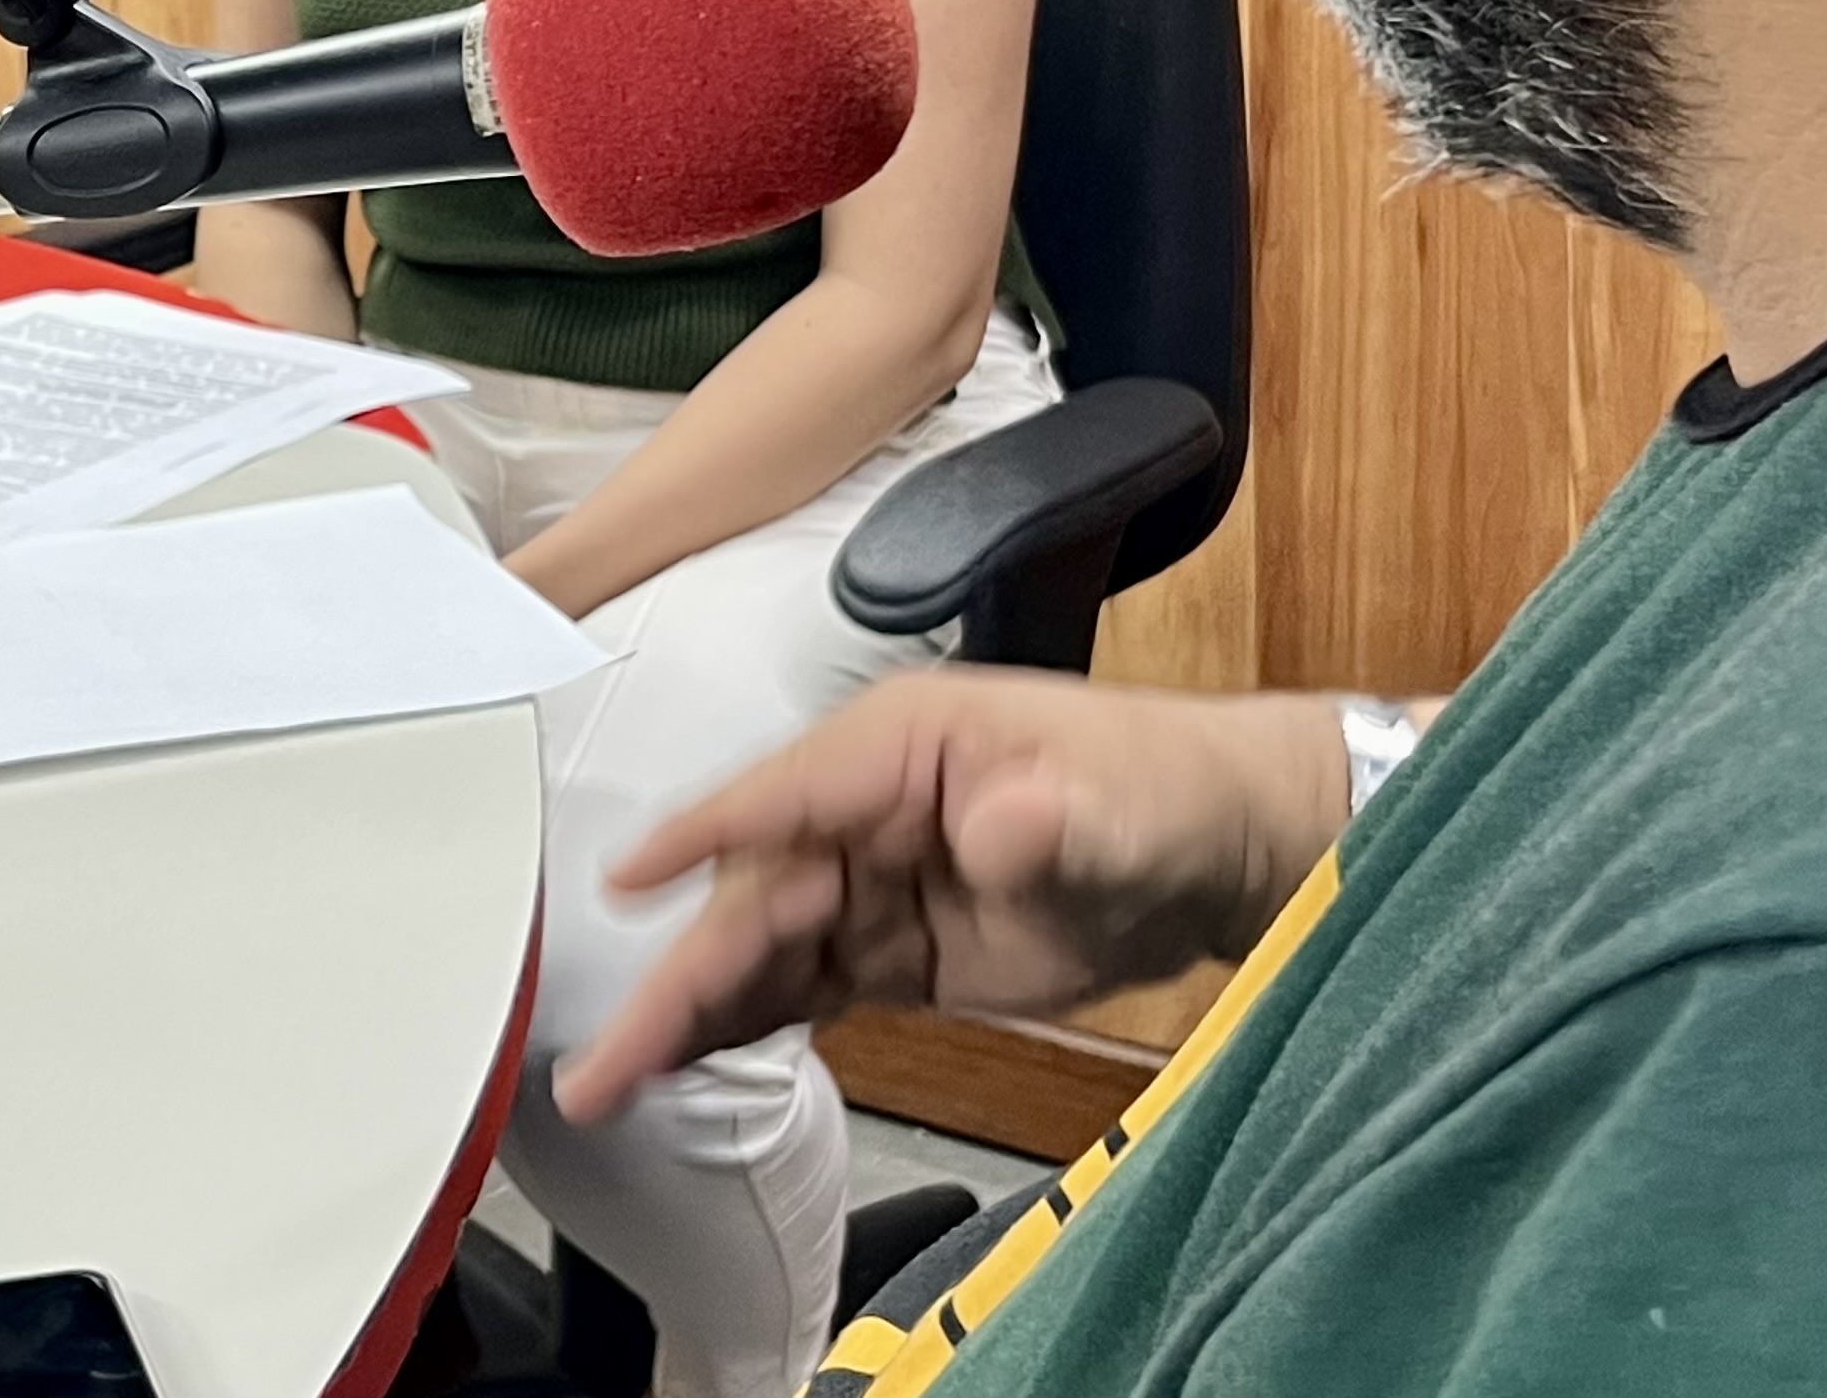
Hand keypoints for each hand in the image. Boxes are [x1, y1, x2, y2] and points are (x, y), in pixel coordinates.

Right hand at [553, 668, 1348, 1122]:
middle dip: (678, 975)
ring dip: (688, 1009)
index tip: (625, 880)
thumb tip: (997, 826)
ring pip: (759, 947)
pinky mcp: (894, 945)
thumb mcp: (1114, 803)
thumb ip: (1050, 819)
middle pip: (750, 893)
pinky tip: (680, 1059)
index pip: (780, 795)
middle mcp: (867, 808)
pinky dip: (738, 1020)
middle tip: (610, 1055)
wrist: (1216, 852)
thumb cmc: (1162, 790)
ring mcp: (875, 879)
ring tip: (611, 1079)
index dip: (700, 838)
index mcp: (901, 747)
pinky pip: (798, 983)